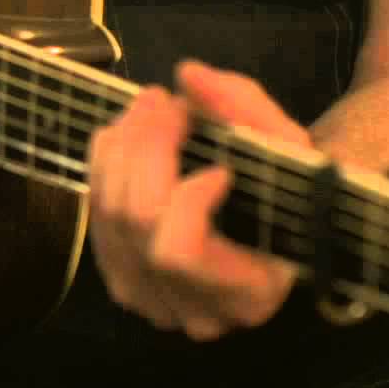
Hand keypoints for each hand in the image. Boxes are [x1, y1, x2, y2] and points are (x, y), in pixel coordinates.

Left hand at [87, 59, 301, 340]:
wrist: (283, 216)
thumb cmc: (294, 186)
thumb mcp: (289, 143)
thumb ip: (245, 108)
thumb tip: (188, 75)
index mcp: (248, 294)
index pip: (179, 253)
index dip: (186, 197)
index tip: (222, 166)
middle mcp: (193, 312)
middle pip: (135, 222)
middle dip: (146, 145)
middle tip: (166, 99)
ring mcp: (151, 301)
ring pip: (106, 215)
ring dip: (123, 146)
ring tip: (152, 105)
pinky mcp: (123, 277)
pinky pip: (94, 215)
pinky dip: (106, 164)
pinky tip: (130, 135)